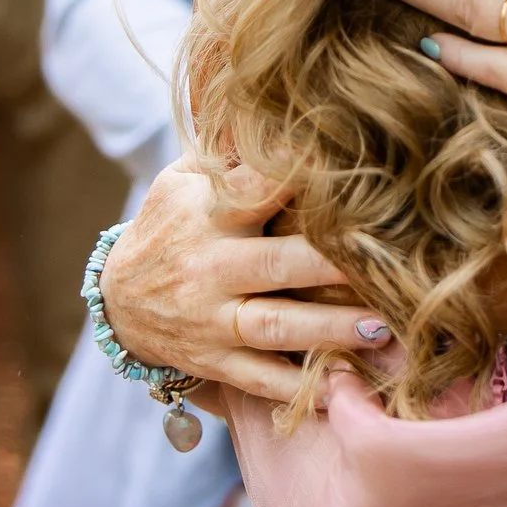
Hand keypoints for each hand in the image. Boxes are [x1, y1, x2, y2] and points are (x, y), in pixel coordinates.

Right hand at [99, 159, 392, 409]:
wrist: (116, 301)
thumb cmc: (169, 225)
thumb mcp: (182, 181)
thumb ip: (230, 156)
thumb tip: (285, 116)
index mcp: (208, 214)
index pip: (255, 190)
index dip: (300, 178)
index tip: (351, 172)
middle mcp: (211, 267)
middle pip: (277, 263)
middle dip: (332, 264)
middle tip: (391, 262)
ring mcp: (212, 319)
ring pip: (276, 326)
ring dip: (331, 330)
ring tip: (384, 328)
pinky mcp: (214, 361)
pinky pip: (258, 380)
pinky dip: (296, 389)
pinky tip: (340, 390)